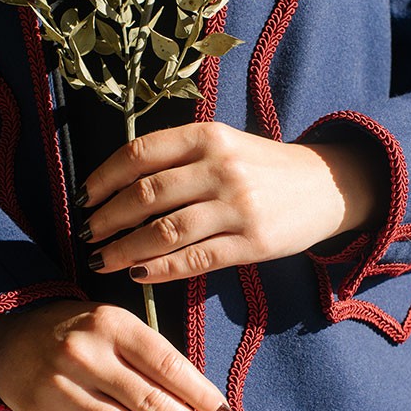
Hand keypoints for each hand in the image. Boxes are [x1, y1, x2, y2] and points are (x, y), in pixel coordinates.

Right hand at [0, 300, 230, 410]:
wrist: (8, 332)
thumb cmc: (76, 328)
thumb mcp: (112, 322)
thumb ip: (147, 354)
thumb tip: (194, 399)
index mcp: (111, 324)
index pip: (166, 364)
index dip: (199, 392)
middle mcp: (86, 355)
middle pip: (149, 400)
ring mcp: (61, 387)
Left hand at [80, 122, 382, 281]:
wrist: (328, 186)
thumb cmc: (264, 167)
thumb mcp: (226, 144)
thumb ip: (180, 155)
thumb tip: (118, 183)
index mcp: (209, 136)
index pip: (140, 153)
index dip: (104, 177)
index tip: (83, 198)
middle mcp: (221, 167)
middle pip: (146, 194)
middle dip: (107, 218)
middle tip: (86, 234)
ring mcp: (237, 206)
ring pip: (165, 231)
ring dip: (125, 249)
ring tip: (102, 259)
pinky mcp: (252, 242)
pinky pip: (195, 259)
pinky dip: (160, 269)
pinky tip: (139, 274)